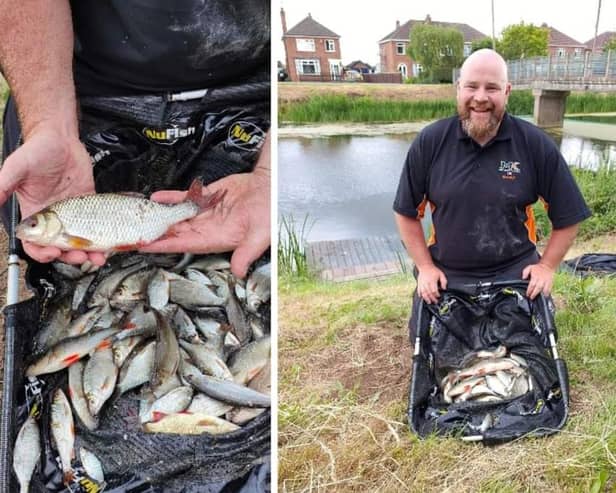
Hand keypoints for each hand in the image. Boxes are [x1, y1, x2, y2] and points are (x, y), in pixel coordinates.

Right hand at [0, 126, 104, 264]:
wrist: (60, 138)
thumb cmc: (36, 150)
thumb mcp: (16, 168)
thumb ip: (2, 186)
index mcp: (34, 213)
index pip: (34, 243)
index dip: (42, 252)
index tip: (53, 252)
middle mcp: (53, 218)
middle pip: (60, 246)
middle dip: (70, 256)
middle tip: (81, 257)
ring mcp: (72, 213)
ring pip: (80, 240)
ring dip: (89, 252)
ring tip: (98, 257)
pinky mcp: (89, 204)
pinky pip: (97, 225)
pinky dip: (102, 238)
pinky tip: (108, 246)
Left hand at [140, 169, 269, 278]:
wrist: (271, 187)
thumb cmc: (269, 213)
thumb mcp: (260, 235)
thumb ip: (247, 253)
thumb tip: (239, 272)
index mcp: (217, 239)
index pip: (184, 244)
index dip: (164, 245)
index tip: (144, 246)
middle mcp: (208, 227)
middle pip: (176, 232)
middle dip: (156, 233)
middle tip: (132, 232)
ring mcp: (206, 212)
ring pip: (177, 216)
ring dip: (159, 215)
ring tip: (139, 215)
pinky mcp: (207, 197)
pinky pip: (185, 198)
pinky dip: (170, 197)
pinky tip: (156, 197)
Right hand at [416, 264, 447, 303]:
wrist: (425, 266)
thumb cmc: (433, 270)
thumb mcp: (441, 274)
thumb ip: (444, 281)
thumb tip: (444, 288)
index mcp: (432, 281)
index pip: (434, 290)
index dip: (437, 295)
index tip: (439, 296)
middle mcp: (426, 283)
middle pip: (429, 293)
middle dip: (432, 298)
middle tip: (435, 302)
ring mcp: (422, 284)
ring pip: (423, 293)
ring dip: (426, 298)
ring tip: (429, 302)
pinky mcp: (419, 284)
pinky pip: (419, 290)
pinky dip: (420, 294)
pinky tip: (421, 297)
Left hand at [522, 262, 554, 299]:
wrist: (547, 266)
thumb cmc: (537, 268)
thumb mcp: (529, 267)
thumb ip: (525, 272)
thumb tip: (523, 278)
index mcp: (535, 276)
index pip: (532, 285)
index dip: (529, 290)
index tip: (527, 294)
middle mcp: (541, 279)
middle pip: (538, 288)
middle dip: (534, 294)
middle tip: (531, 297)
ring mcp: (546, 281)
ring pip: (544, 289)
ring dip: (541, 294)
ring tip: (539, 298)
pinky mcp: (550, 282)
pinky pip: (550, 288)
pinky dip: (548, 292)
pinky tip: (545, 296)